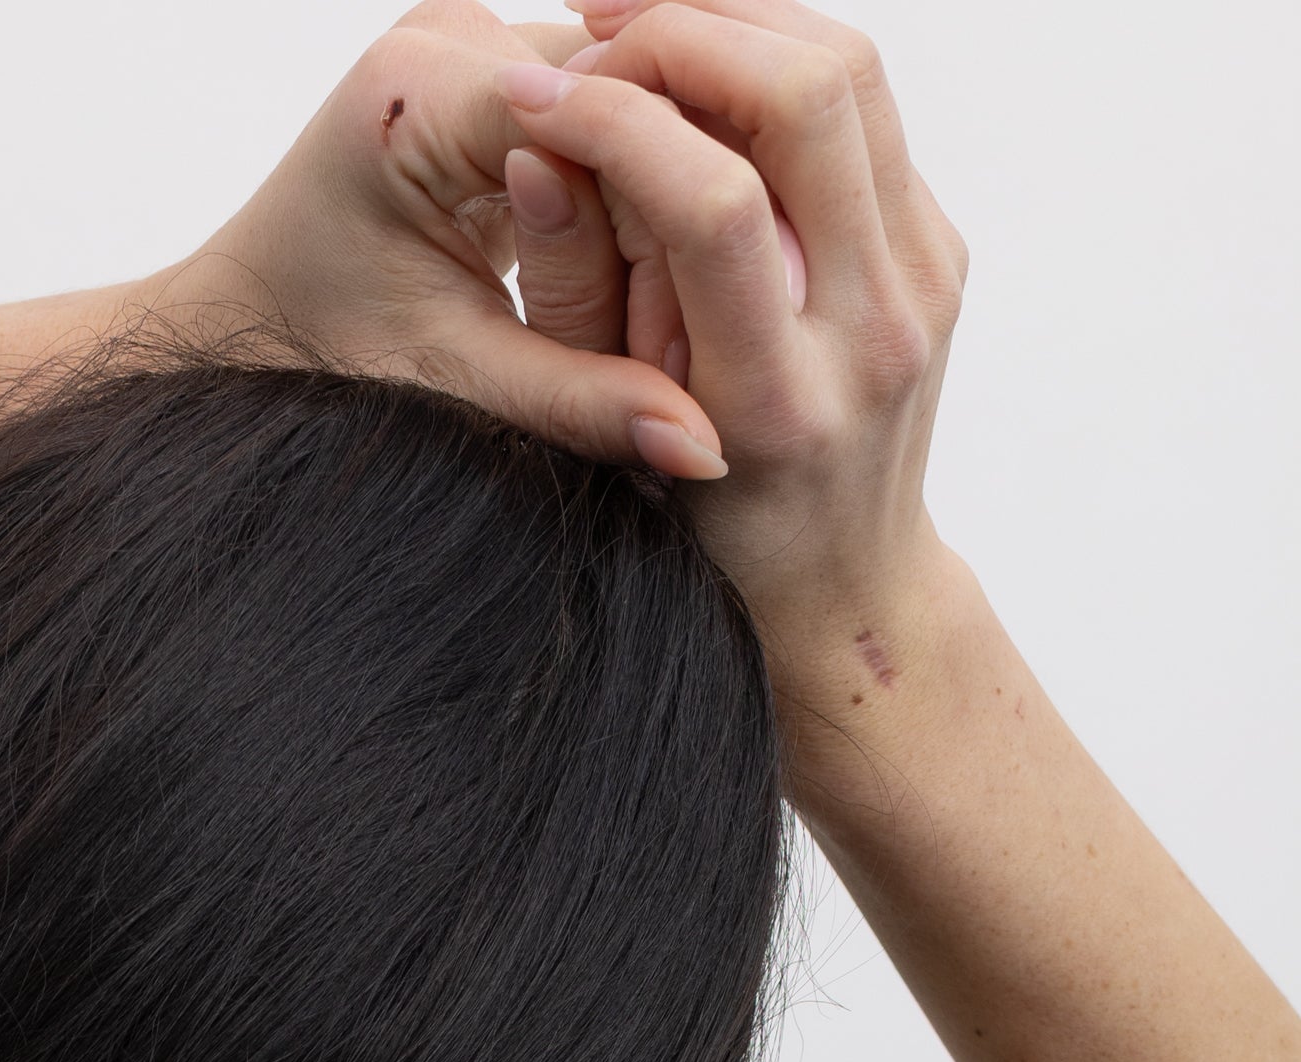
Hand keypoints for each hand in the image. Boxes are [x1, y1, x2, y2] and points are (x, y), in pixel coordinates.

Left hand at [170, 5, 729, 480]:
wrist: (238, 326)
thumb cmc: (314, 362)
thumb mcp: (449, 385)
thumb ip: (579, 403)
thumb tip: (709, 450)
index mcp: (419, 92)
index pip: (606, 118)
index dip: (683, 211)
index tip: (732, 314)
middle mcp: (450, 33)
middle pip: (631, 92)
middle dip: (686, 202)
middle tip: (740, 315)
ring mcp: (474, 36)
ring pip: (633, 96)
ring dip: (674, 195)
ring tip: (705, 302)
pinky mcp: (493, 65)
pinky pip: (605, 112)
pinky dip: (640, 188)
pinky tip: (669, 268)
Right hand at [495, 4, 965, 686]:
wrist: (842, 592)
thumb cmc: (705, 535)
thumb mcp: (613, 429)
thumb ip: (575, 287)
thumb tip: (538, 143)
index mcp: (777, 402)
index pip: (715, 200)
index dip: (617, 119)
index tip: (536, 93)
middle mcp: (870, 332)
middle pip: (805, 94)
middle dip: (686, 31)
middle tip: (594, 27)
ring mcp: (922, 281)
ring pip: (849, 70)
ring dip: (737, 21)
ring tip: (638, 27)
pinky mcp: (938, 246)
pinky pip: (865, 105)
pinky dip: (777, 59)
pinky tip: (701, 71)